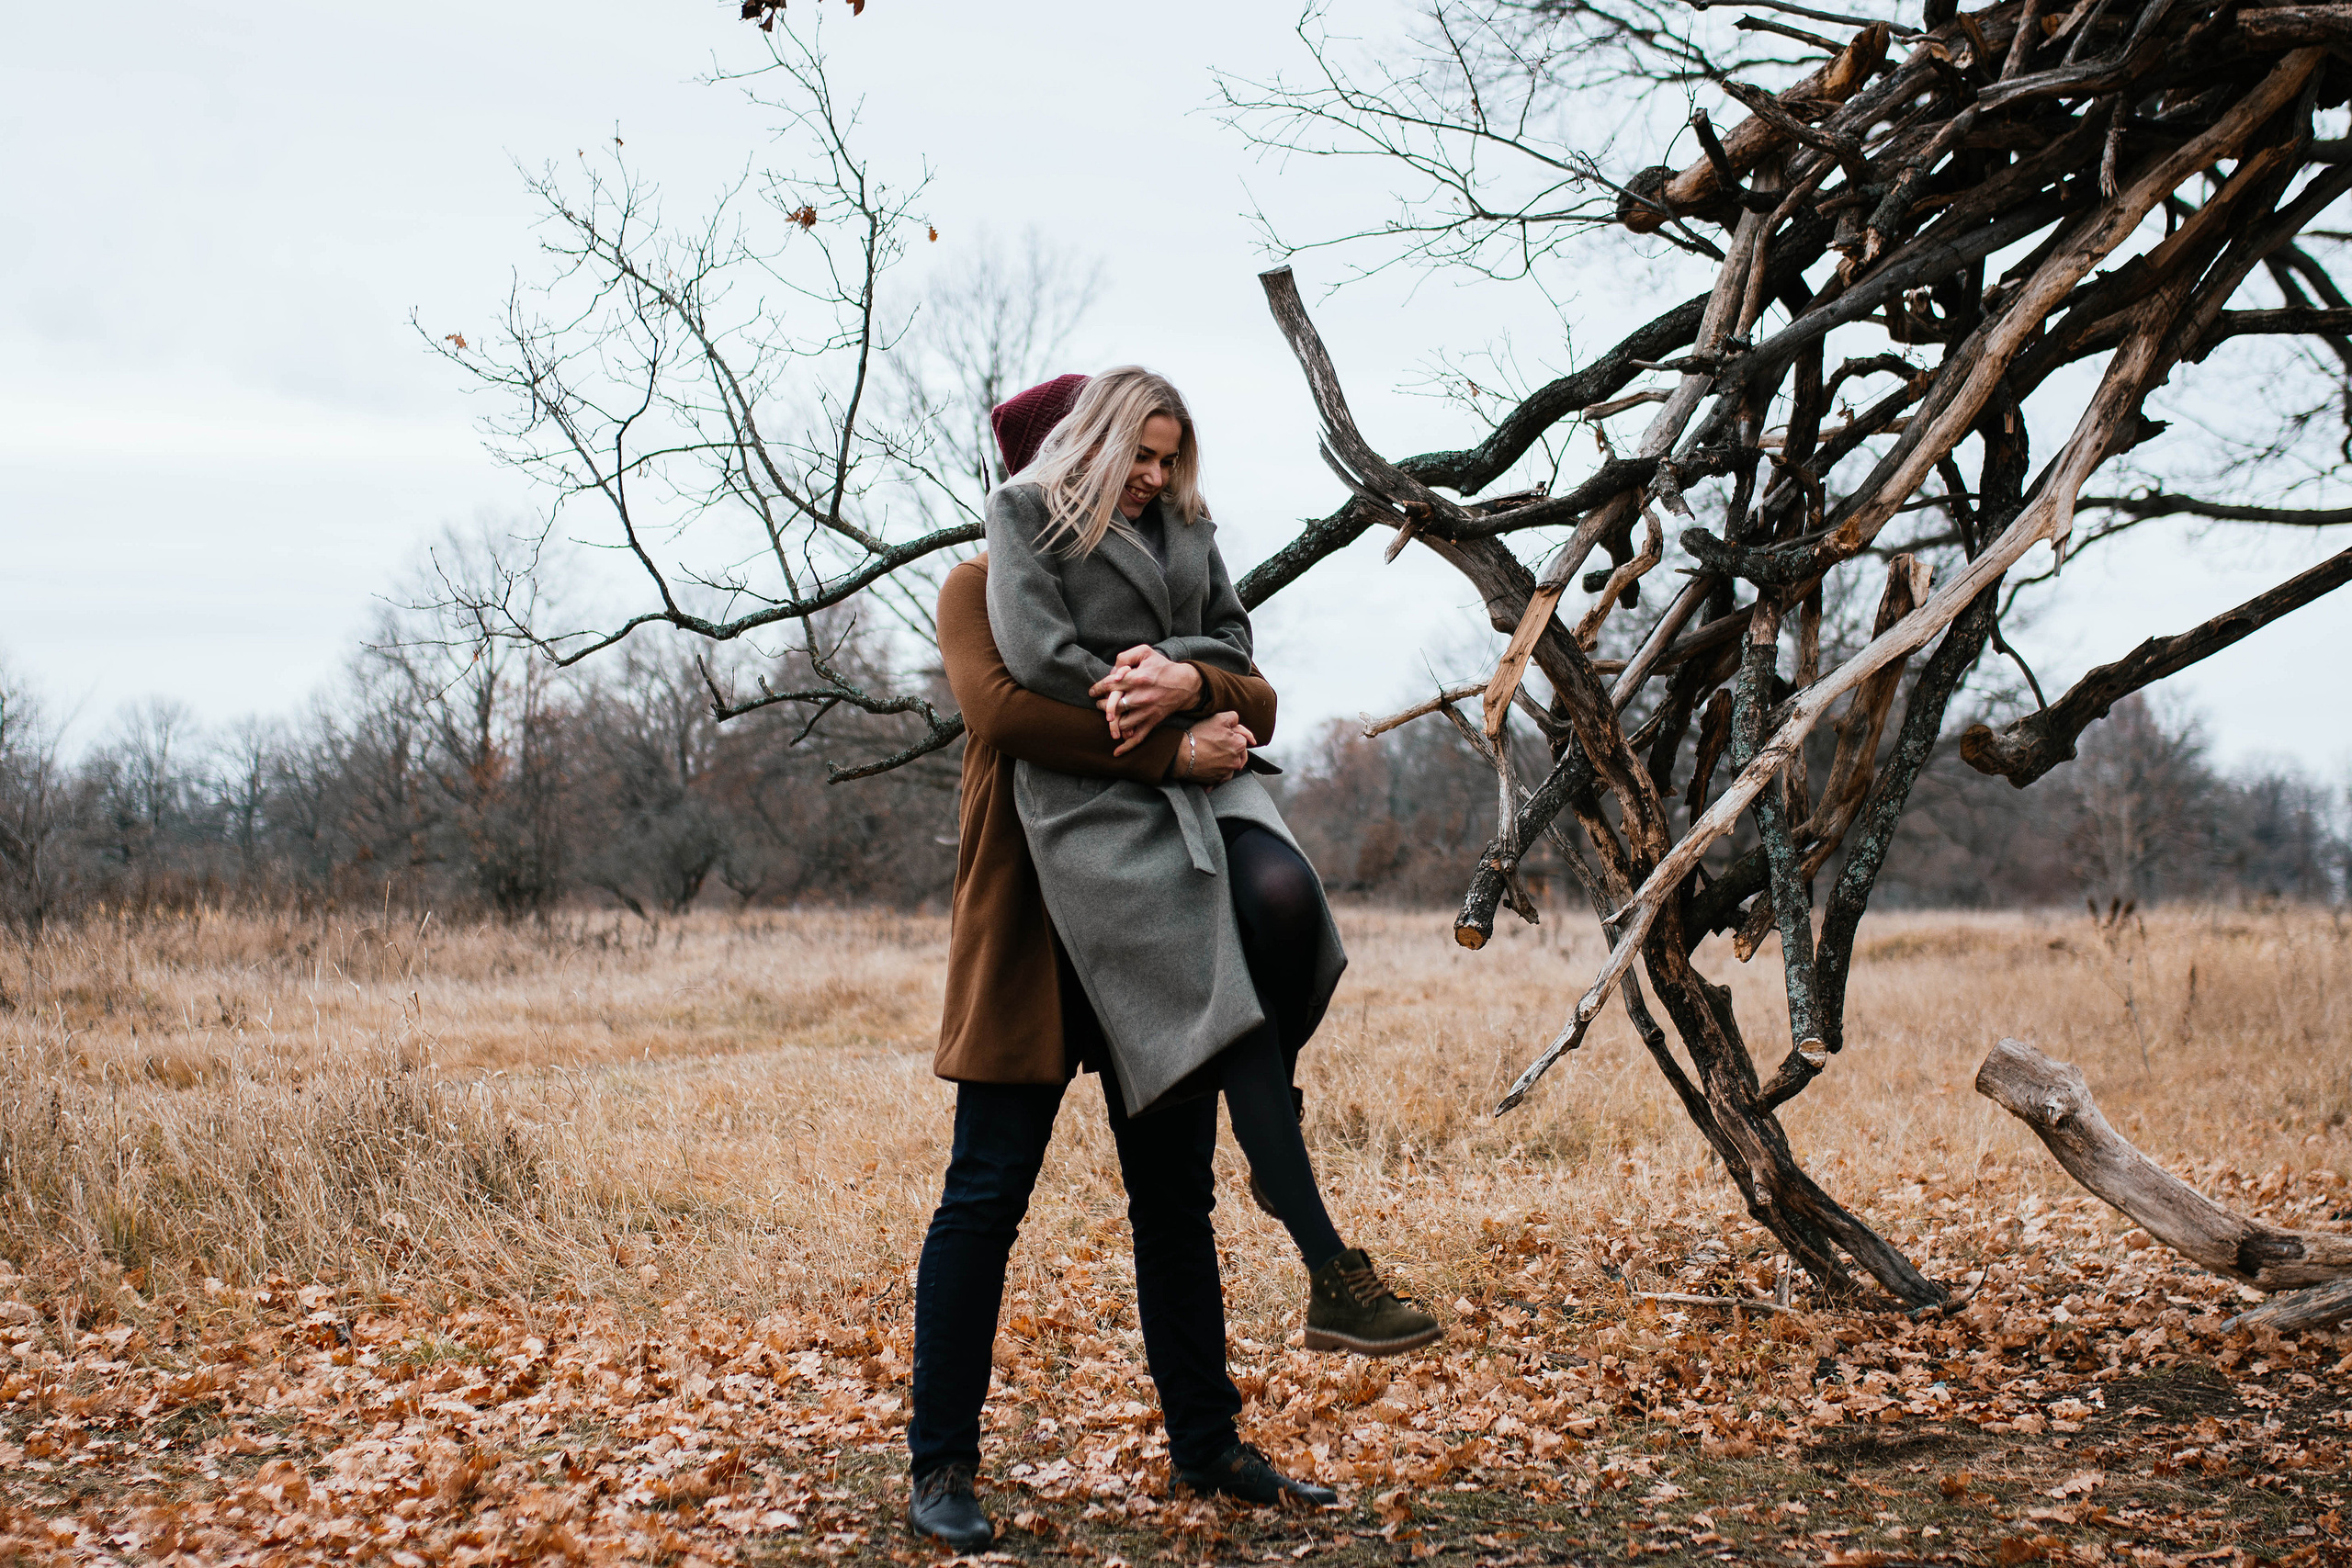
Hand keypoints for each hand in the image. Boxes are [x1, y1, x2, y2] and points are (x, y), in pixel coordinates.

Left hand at [1090, 645, 1204, 755]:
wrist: (1186, 684)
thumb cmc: (1163, 666)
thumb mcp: (1145, 652)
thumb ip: (1125, 657)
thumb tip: (1111, 672)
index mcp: (1137, 678)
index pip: (1109, 685)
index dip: (1097, 689)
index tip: (1092, 692)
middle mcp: (1141, 696)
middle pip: (1112, 706)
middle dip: (1101, 705)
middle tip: (1099, 703)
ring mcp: (1147, 711)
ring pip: (1121, 723)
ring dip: (1110, 723)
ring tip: (1108, 717)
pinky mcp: (1153, 721)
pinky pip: (1138, 737)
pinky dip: (1127, 747)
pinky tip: (1116, 752)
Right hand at [1178, 710, 1254, 785]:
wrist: (1182, 756)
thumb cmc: (1198, 738)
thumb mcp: (1218, 719)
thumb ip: (1232, 717)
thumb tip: (1237, 721)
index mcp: (1239, 745)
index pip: (1244, 737)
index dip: (1233, 733)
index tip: (1226, 734)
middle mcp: (1236, 761)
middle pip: (1239, 752)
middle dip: (1232, 747)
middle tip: (1218, 743)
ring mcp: (1226, 772)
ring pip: (1231, 764)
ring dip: (1226, 760)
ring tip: (1212, 754)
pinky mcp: (1217, 780)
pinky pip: (1221, 776)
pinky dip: (1218, 772)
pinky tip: (1210, 766)